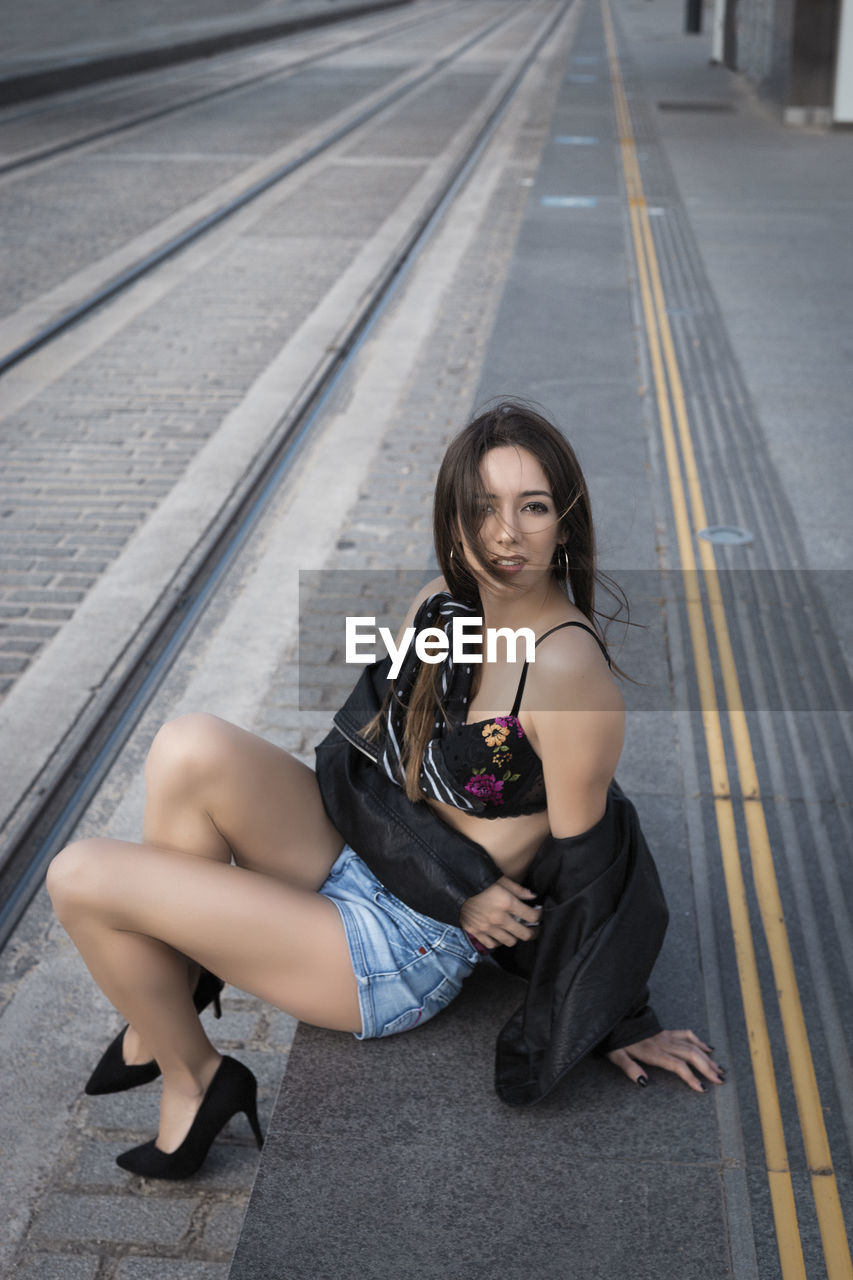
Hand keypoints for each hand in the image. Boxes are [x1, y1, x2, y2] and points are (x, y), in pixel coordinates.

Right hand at [459, 876, 541, 948]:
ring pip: (510, 942)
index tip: (538, 913)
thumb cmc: (479, 881)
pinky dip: (498, 941)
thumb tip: (533, 897)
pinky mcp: (476, 932)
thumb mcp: (501, 879)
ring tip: (516, 930)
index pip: (532, 916)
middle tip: (534, 928)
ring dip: (516, 936)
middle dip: (534, 932)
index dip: (539, 915)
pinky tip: (500, 934)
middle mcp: (499, 918)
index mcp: (507, 903)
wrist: (454, 886)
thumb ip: (518, 890)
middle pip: (525, 934)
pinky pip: (493, 944)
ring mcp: (488, 928)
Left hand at [606, 1030, 725, 1092]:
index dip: (690, 1077)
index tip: (701, 1088)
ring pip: (692, 1045)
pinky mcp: (666, 1032)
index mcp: (652, 1052)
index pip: (677, 1065)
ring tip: (720, 1070)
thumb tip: (643, 1082)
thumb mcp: (617, 1056)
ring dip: (707, 1058)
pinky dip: (699, 1041)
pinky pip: (686, 1034)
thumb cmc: (616, 1041)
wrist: (614, 1019)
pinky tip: (709, 1048)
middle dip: (707, 1068)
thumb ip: (630, 1068)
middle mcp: (663, 1043)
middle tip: (720, 1080)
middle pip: (690, 1055)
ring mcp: (666, 1036)